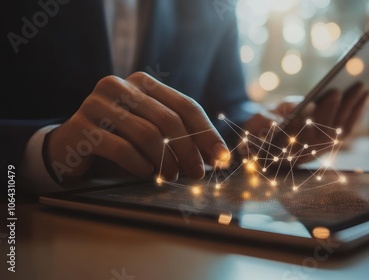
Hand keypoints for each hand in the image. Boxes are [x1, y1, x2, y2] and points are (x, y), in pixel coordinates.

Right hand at [45, 72, 228, 183]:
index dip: (207, 133)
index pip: (186, 106)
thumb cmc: (120, 138)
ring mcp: (97, 104)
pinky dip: (138, 164)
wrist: (70, 147)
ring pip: (147, 134)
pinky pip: (120, 148)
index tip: (222, 157)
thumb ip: (180, 134)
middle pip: (169, 119)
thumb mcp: (151, 130)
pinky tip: (145, 172)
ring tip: (171, 176)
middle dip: (189, 151)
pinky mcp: (82, 127)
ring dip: (166, 161)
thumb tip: (219, 156)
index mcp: (142, 83)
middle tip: (197, 174)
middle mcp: (119, 86)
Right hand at [244, 82, 368, 163]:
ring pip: (343, 130)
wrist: (264, 142)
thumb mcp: (257, 122)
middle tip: (353, 85)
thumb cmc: (260, 128)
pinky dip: (357, 113)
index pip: (310, 132)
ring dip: (355, 109)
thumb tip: (282, 117)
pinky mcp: (330, 144)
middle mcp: (309, 152)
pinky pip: (347, 129)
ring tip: (364, 88)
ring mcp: (321, 149)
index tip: (332, 93)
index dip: (323, 112)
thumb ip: (266, 122)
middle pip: (331, 129)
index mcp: (290, 146)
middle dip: (342, 106)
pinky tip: (363, 98)